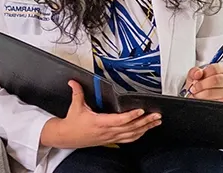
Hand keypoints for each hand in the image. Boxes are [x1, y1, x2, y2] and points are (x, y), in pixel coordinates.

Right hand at [40, 80, 160, 148]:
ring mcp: (110, 137)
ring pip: (131, 134)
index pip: (119, 120)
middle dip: (145, 121)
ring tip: (155, 122)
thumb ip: (77, 92)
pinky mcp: (110, 140)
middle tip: (156, 115)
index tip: (141, 110)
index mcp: (99, 122)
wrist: (66, 137)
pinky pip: (127, 139)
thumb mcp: (75, 106)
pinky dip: (138, 135)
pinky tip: (144, 131)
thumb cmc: (72, 124)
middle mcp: (107, 131)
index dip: (131, 115)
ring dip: (145, 128)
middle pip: (130, 127)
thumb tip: (74, 82)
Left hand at [184, 64, 222, 101]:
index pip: (215, 69)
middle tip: (194, 87)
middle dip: (202, 84)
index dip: (205, 73)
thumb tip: (198, 73)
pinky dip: (204, 100)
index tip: (196, 77)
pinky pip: (213, 101)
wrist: (196, 93)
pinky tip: (200, 98)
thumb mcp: (194, 74)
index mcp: (220, 70)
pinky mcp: (222, 101)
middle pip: (216, 80)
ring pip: (214, 92)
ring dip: (202, 94)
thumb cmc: (198, 82)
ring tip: (196, 93)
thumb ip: (195, 71)